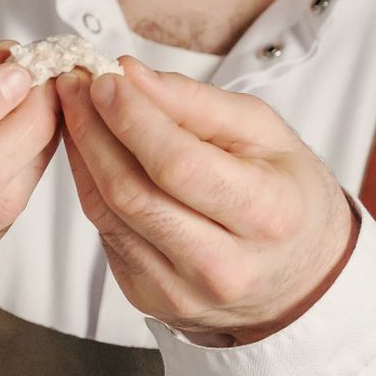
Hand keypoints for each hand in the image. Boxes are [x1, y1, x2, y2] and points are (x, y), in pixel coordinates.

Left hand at [57, 59, 357, 343]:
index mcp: (267, 215)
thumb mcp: (264, 133)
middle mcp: (224, 266)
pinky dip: (92, 185)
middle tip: (75, 84)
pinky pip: (106, 234)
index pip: (180, 164)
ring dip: (82, 153)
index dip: (133, 118)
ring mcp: (183, 291)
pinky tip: (91, 151)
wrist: (300, 277)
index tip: (105, 78)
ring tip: (74, 108)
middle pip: (133, 192)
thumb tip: (131, 75)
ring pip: (108, 213)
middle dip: (93, 129)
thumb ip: (196, 102)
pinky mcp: (151, 299)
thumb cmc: (286, 196)